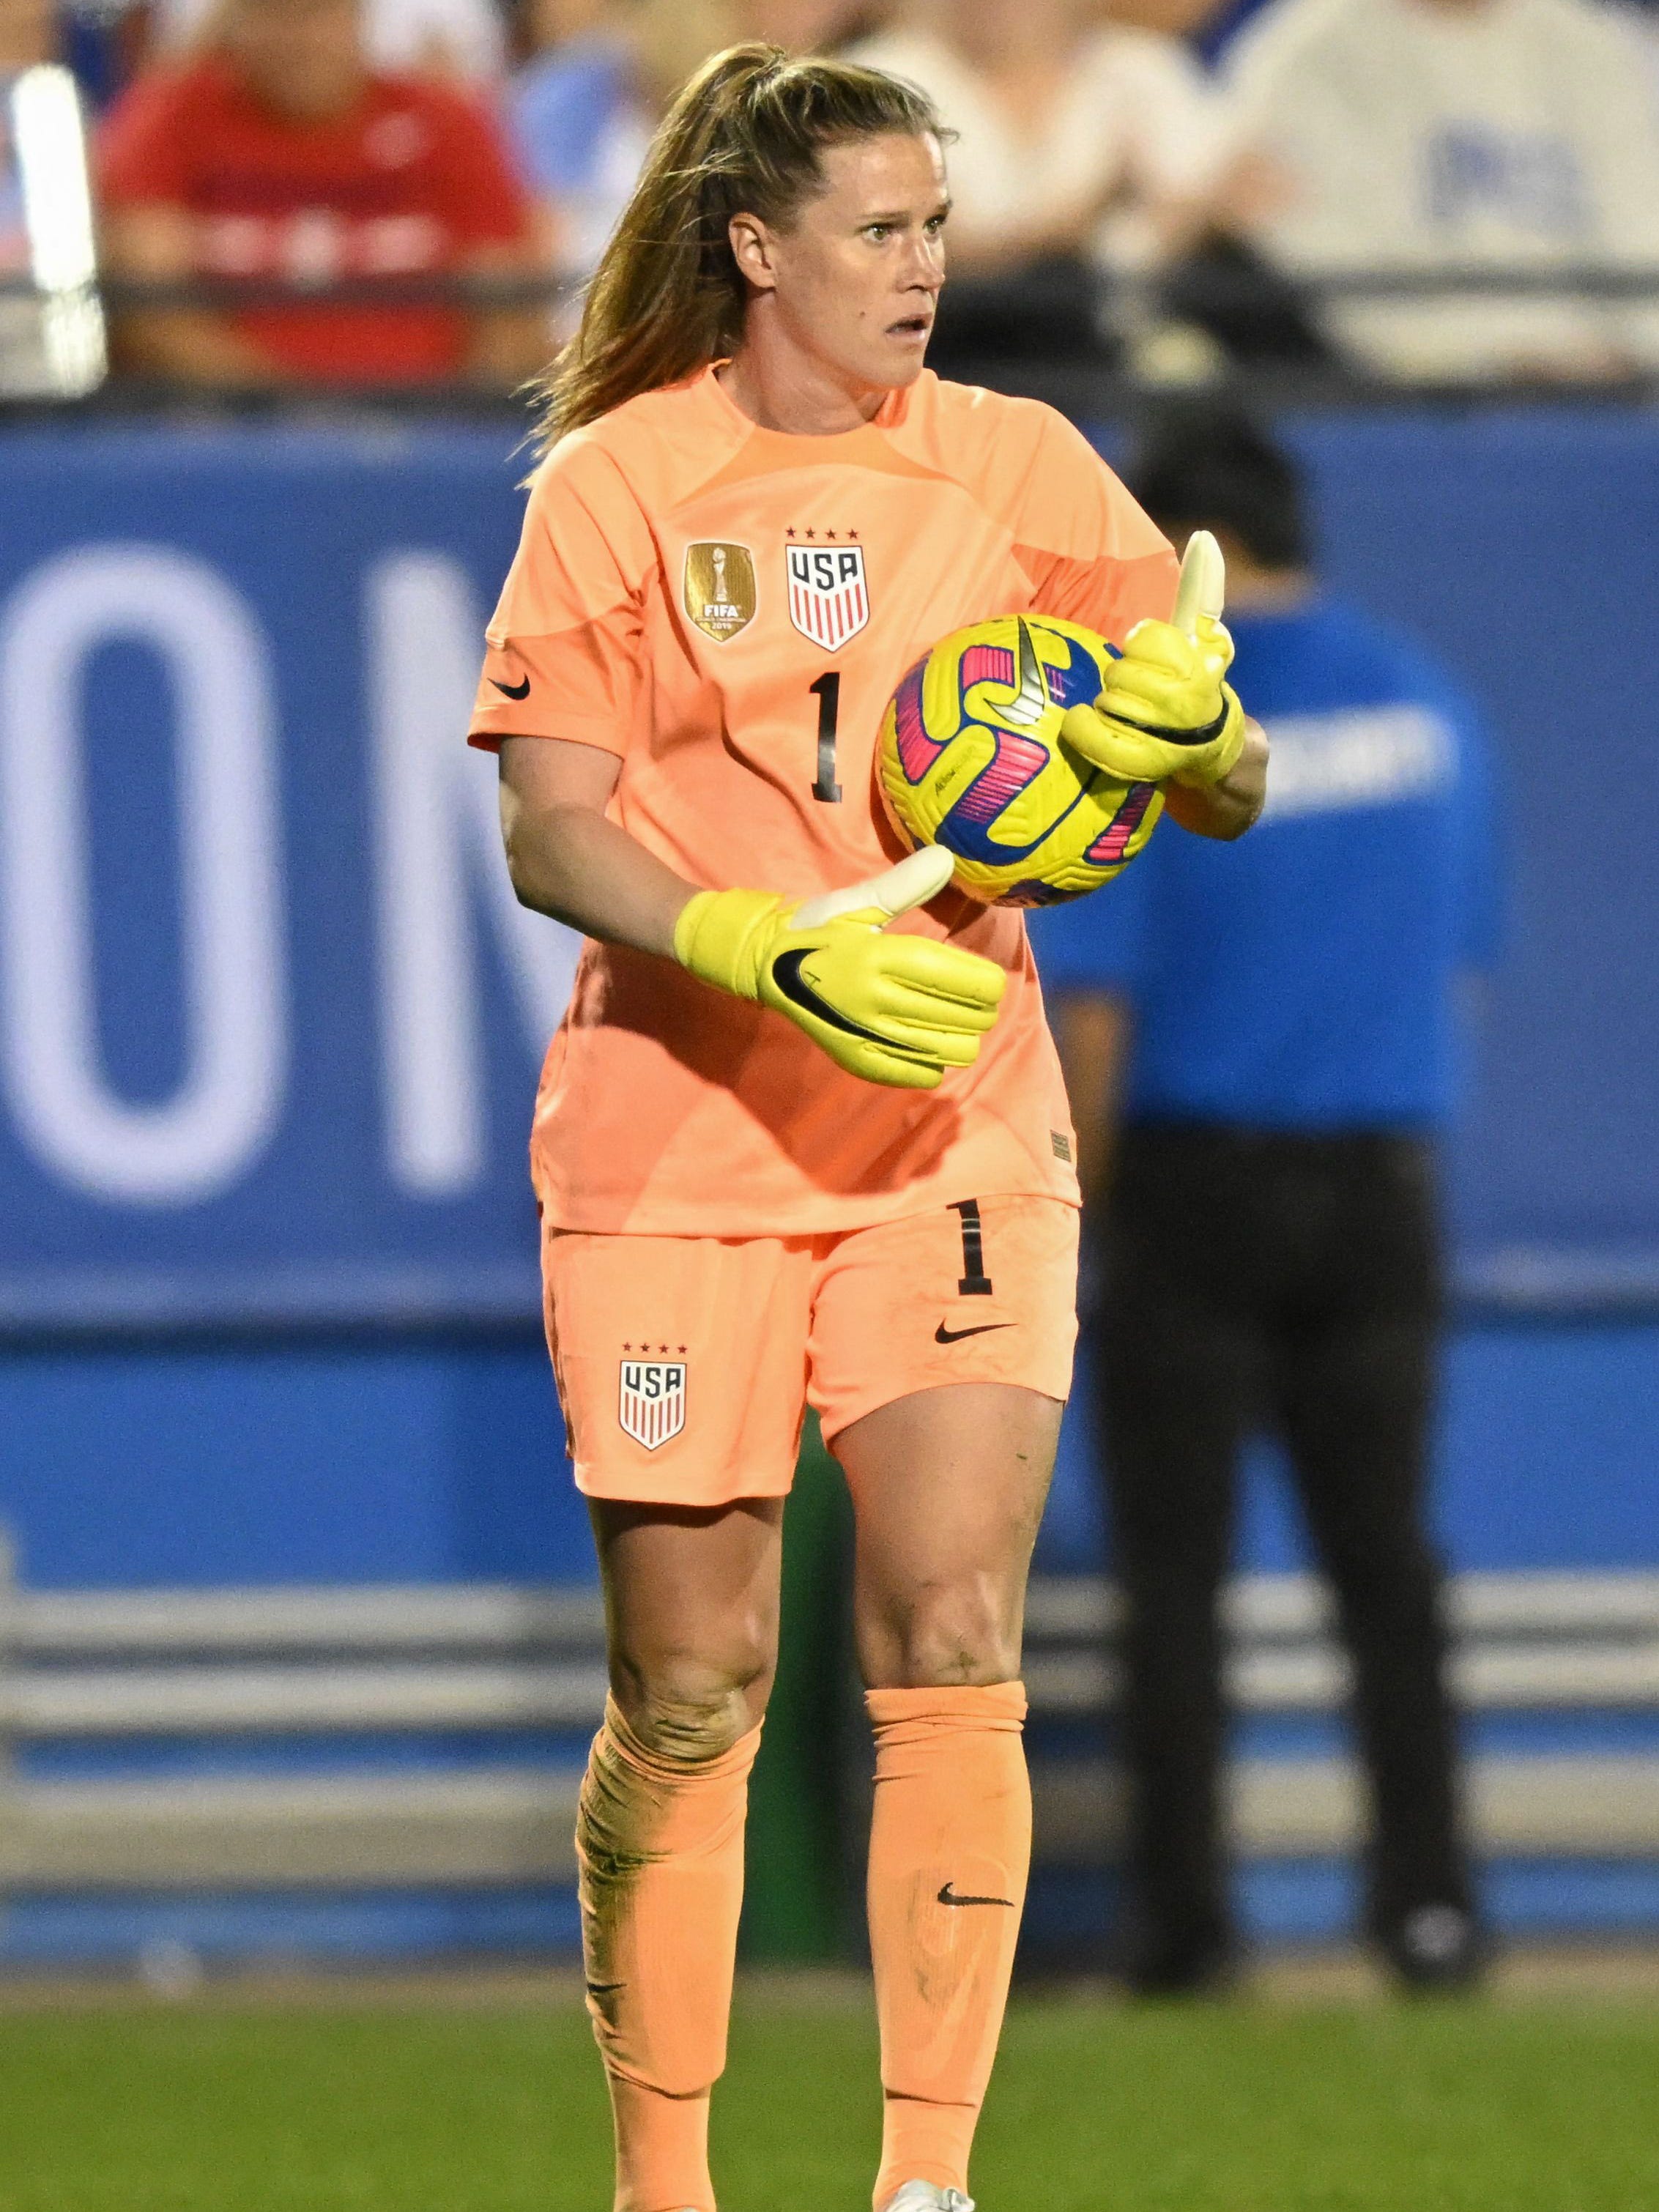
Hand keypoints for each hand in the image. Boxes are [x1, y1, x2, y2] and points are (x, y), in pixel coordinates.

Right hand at [673, 847, 1006, 1089]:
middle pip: (967, 1018)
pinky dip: (934, 1062)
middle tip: (971, 1000)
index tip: (989, 980)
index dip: (989, 984)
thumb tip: (947, 857)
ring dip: (961, 1036)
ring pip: (950, 1050)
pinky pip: (922, 1075)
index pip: (966, 982)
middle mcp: (877, 1000)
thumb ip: (905, 884)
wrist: (763, 968)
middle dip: (979, 1009)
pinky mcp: (860, 1060)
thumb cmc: (818, 930)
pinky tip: (924, 1043)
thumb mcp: (857, 902)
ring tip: (951, 1021)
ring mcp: (868, 1035)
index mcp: (882, 956)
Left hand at [1061, 531, 1247, 788]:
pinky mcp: (1143, 763)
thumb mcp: (1203, 643)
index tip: (1142, 649)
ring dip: (1106, 702)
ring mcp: (1165, 734)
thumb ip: (1199, 598)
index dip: (1139, 642)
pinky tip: (1079, 720)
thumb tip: (1202, 540)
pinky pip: (1098, 739)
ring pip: (1108, 700)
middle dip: (1120, 675)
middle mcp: (1185, 699)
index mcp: (1200, 665)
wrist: (1207, 755)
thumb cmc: (1195, 689)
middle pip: (1122, 670)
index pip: (1149, 638)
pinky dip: (1083, 729)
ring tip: (1120, 710)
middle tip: (1130, 686)